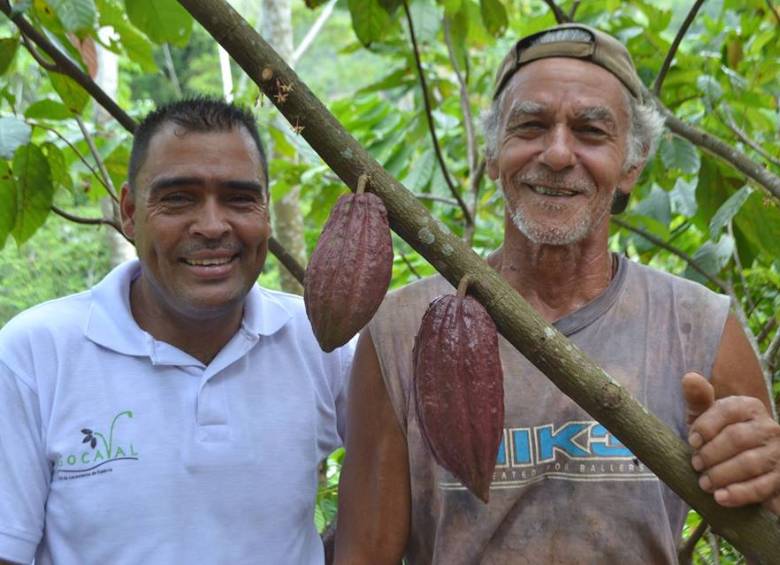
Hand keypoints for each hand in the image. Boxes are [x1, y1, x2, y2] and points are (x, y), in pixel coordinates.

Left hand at [682, 372, 779, 513]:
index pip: (727, 410)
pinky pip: (762, 486)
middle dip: (711, 454)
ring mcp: (779, 453)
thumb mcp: (706, 417)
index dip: (705, 426)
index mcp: (749, 407)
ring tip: (704, 484)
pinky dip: (739, 494)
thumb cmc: (719, 437)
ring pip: (749, 463)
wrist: (746, 468)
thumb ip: (698, 399)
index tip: (691, 442)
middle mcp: (769, 427)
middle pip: (737, 438)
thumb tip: (689, 377)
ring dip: (722, 475)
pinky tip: (721, 497)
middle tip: (696, 465)